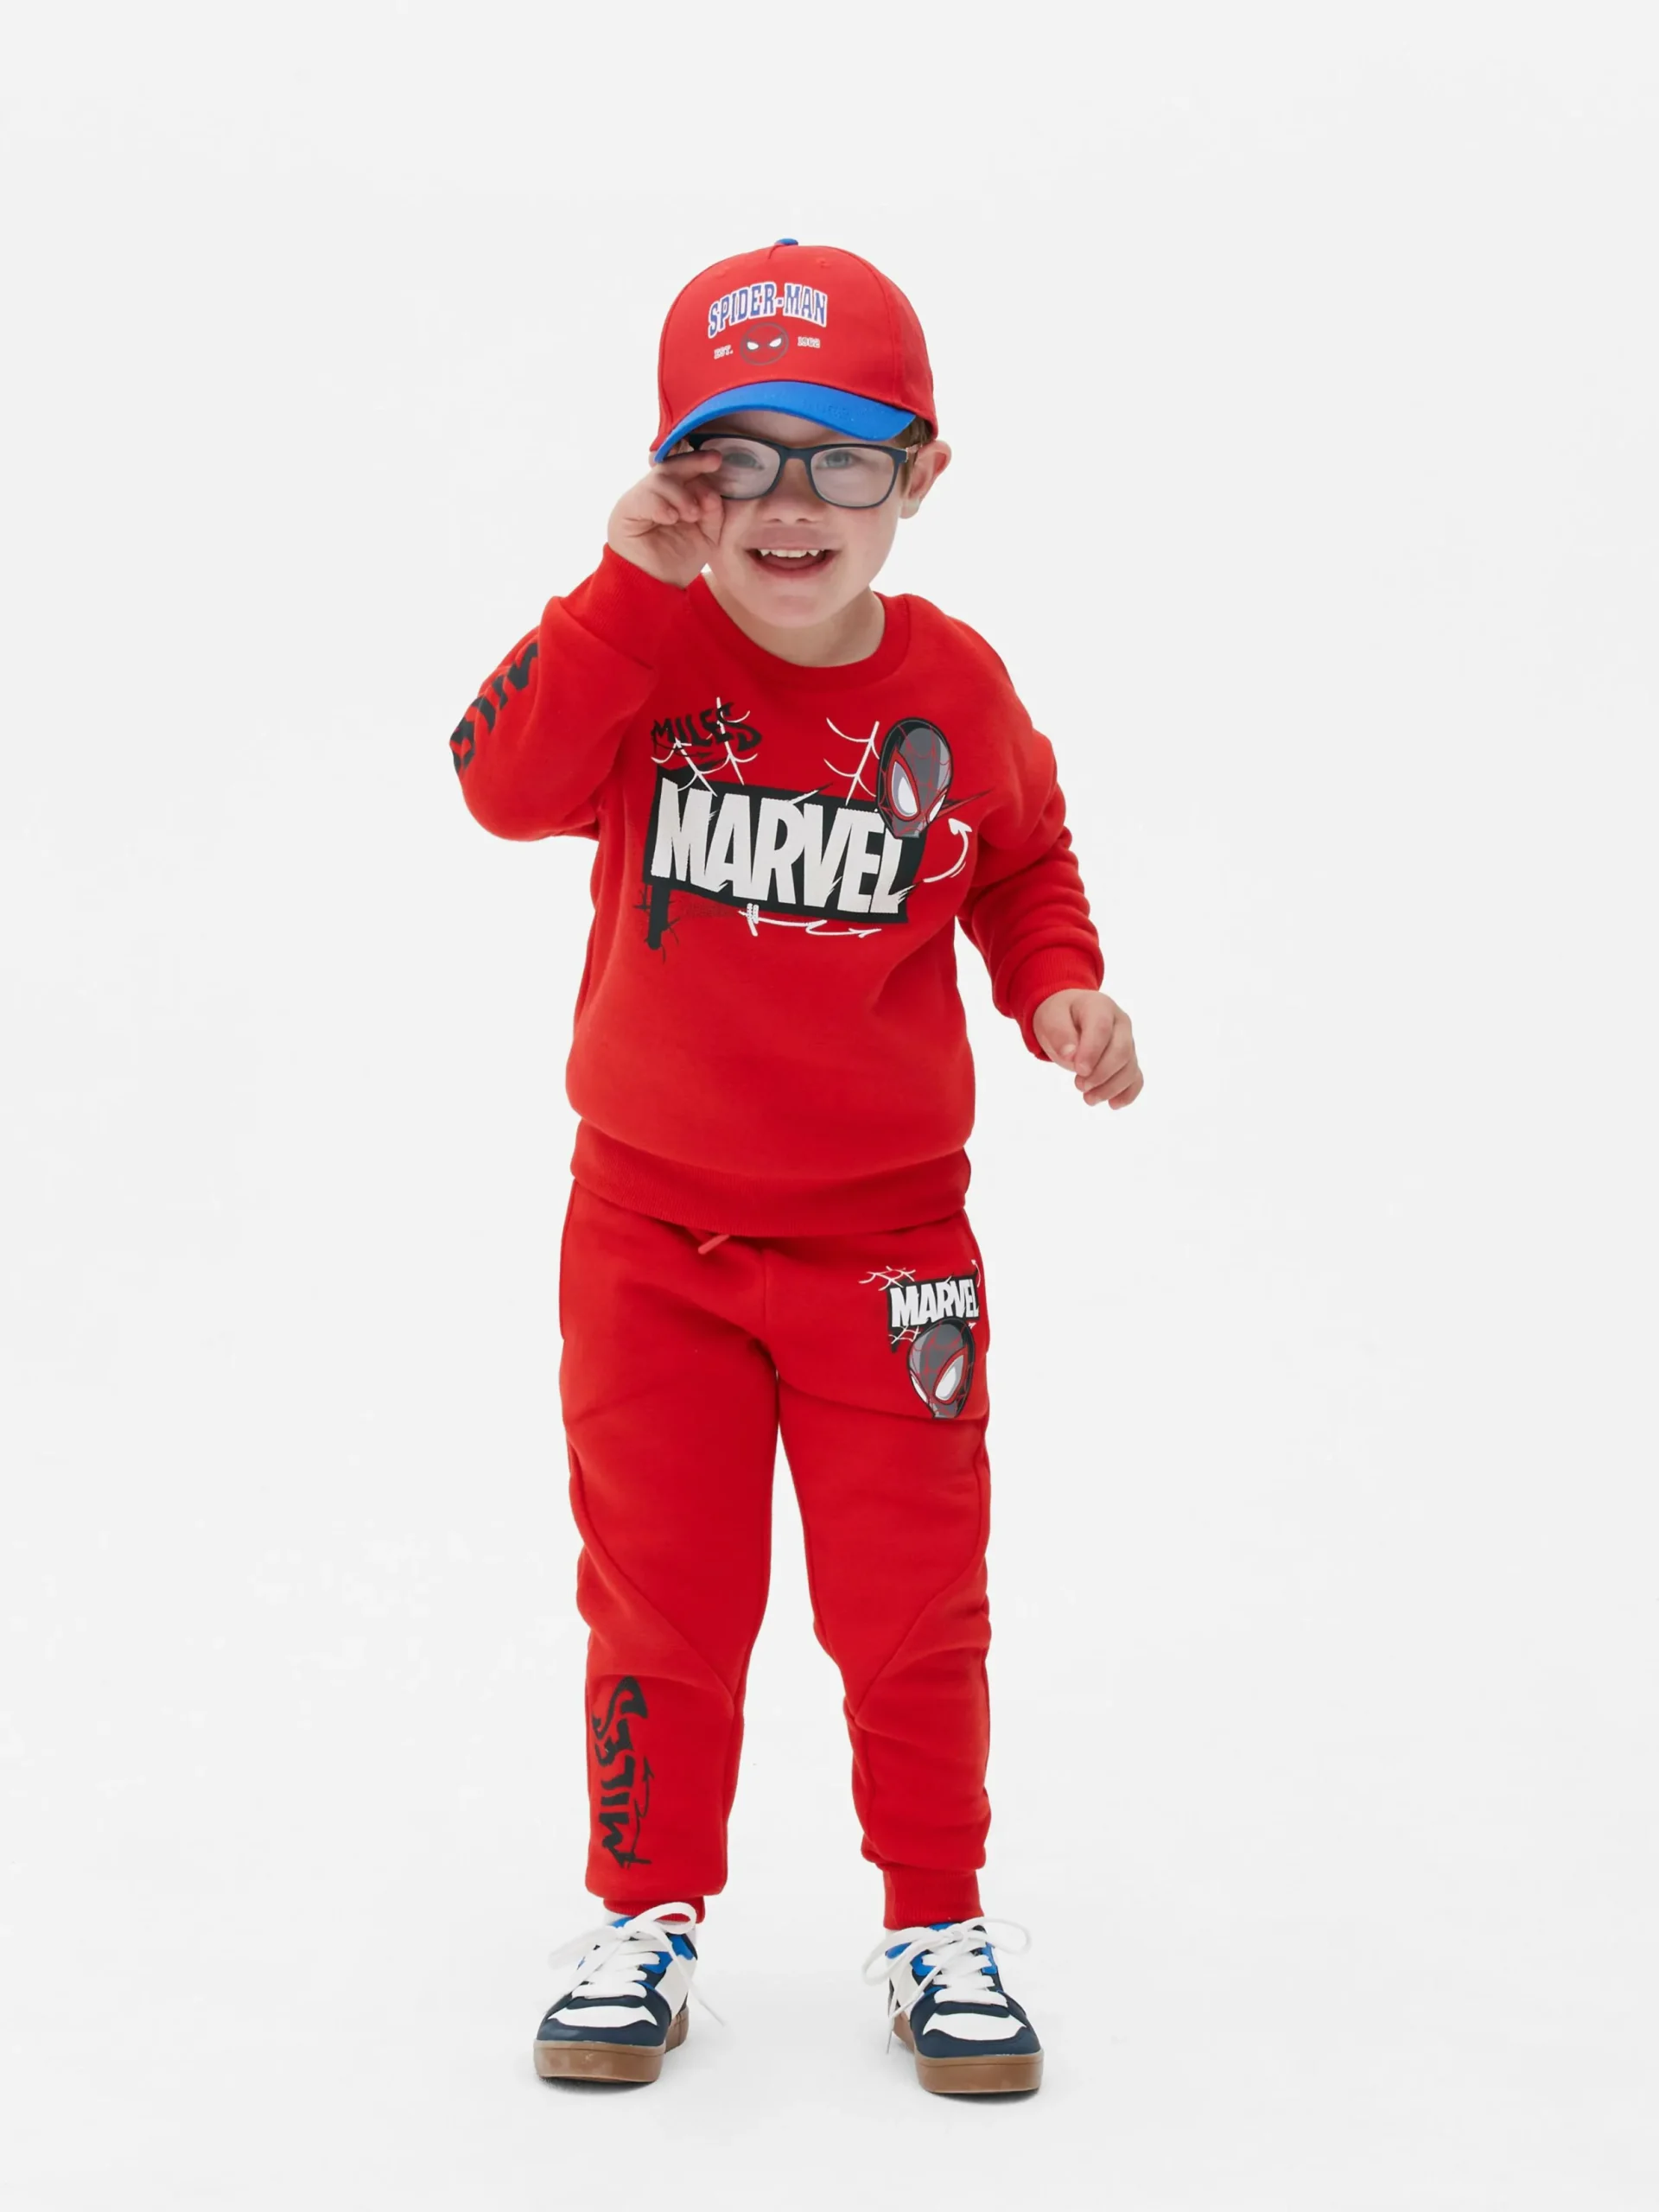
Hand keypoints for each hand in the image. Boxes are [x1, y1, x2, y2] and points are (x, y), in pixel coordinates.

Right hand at [607, 450, 725, 587]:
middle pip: (672, 467)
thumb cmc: (678, 561)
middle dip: (694, 462)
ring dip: (681, 494)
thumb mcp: (706, 535)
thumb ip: (713, 513)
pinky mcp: (625, 511)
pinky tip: (670, 518)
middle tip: (714, 462)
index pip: (685, 471)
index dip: (700, 463)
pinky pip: (644, 497)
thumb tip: (714, 493)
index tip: (718, 460)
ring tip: (691, 514)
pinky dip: (661, 504)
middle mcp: (655, 494)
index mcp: (674, 496)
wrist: (656, 586)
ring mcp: (639, 500)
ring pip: (660, 479)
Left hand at [1031, 990, 1143, 1108]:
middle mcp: (1120, 1023)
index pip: (1102, 1028)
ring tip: (1088, 1098)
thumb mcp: (1051, 1018)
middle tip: (1079, 1085)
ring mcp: (1128, 1042)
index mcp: (1100, 1007)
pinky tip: (1113, 1104)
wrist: (1068, 1016)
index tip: (1078, 1070)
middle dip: (1101, 1073)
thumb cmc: (1060, 1016)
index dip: (1092, 1051)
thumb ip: (1059, 1033)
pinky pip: (1136, 1078)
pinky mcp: (1128, 1060)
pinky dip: (1127, 1093)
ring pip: (1129, 1067)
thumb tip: (1071, 1055)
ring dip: (1110, 1088)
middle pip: (1121, 1050)